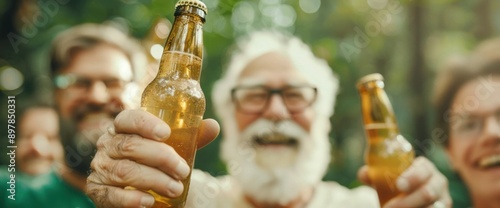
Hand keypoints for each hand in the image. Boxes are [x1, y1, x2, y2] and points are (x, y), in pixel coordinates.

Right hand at [86, 109, 219, 207]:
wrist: (144, 190)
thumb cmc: (159, 162)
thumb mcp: (176, 148)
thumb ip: (192, 137)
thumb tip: (213, 126)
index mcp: (124, 127)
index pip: (128, 118)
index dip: (145, 124)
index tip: (166, 133)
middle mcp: (108, 144)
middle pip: (130, 146)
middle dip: (161, 158)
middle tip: (183, 171)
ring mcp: (101, 167)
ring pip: (124, 171)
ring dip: (153, 180)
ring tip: (176, 189)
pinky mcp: (98, 190)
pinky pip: (110, 195)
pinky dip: (130, 199)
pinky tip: (148, 202)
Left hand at [358, 156, 451, 207]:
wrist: (410, 195)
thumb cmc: (397, 182)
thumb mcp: (386, 176)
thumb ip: (374, 174)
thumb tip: (364, 174)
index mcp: (425, 167)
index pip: (423, 169)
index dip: (412, 177)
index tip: (398, 185)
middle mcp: (438, 181)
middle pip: (428, 192)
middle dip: (408, 201)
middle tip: (389, 206)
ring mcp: (443, 198)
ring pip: (432, 207)